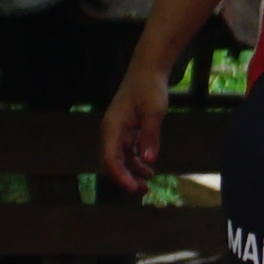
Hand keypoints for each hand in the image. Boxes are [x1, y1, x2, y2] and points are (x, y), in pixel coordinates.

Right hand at [99, 62, 168, 190]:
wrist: (148, 72)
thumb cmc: (149, 88)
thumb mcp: (153, 112)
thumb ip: (150, 136)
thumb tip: (148, 161)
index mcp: (112, 127)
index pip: (110, 158)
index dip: (120, 176)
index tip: (133, 187)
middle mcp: (111, 132)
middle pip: (110, 163)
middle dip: (123, 179)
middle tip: (142, 191)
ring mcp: (117, 133)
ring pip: (118, 160)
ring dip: (130, 174)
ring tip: (147, 184)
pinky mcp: (126, 132)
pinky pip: (126, 153)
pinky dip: (135, 163)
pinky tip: (148, 170)